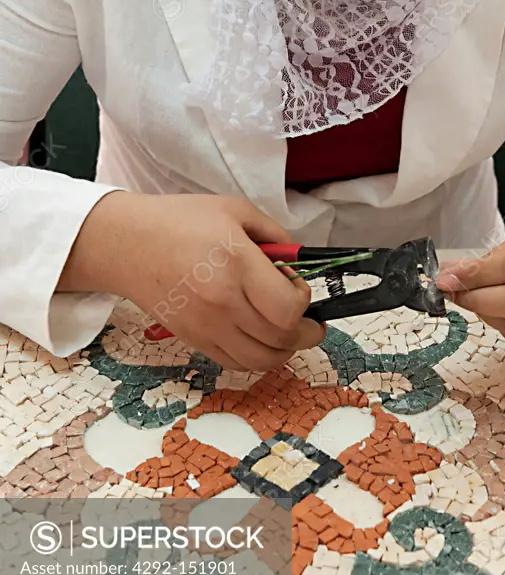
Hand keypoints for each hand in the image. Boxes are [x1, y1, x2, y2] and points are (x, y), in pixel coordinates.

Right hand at [58, 191, 325, 370]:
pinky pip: (236, 364)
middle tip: (309, 319)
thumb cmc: (180, 221)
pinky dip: (257, 358)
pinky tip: (259, 338)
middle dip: (306, 332)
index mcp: (237, 264)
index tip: (298, 286)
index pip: (288, 308)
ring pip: (262, 361)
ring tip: (287, 332)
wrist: (126, 244)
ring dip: (285, 350)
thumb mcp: (235, 210)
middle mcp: (223, 302)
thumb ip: (275, 234)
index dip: (304, 302)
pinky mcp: (194, 340)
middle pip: (282, 339)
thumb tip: (298, 263)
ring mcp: (207, 326)